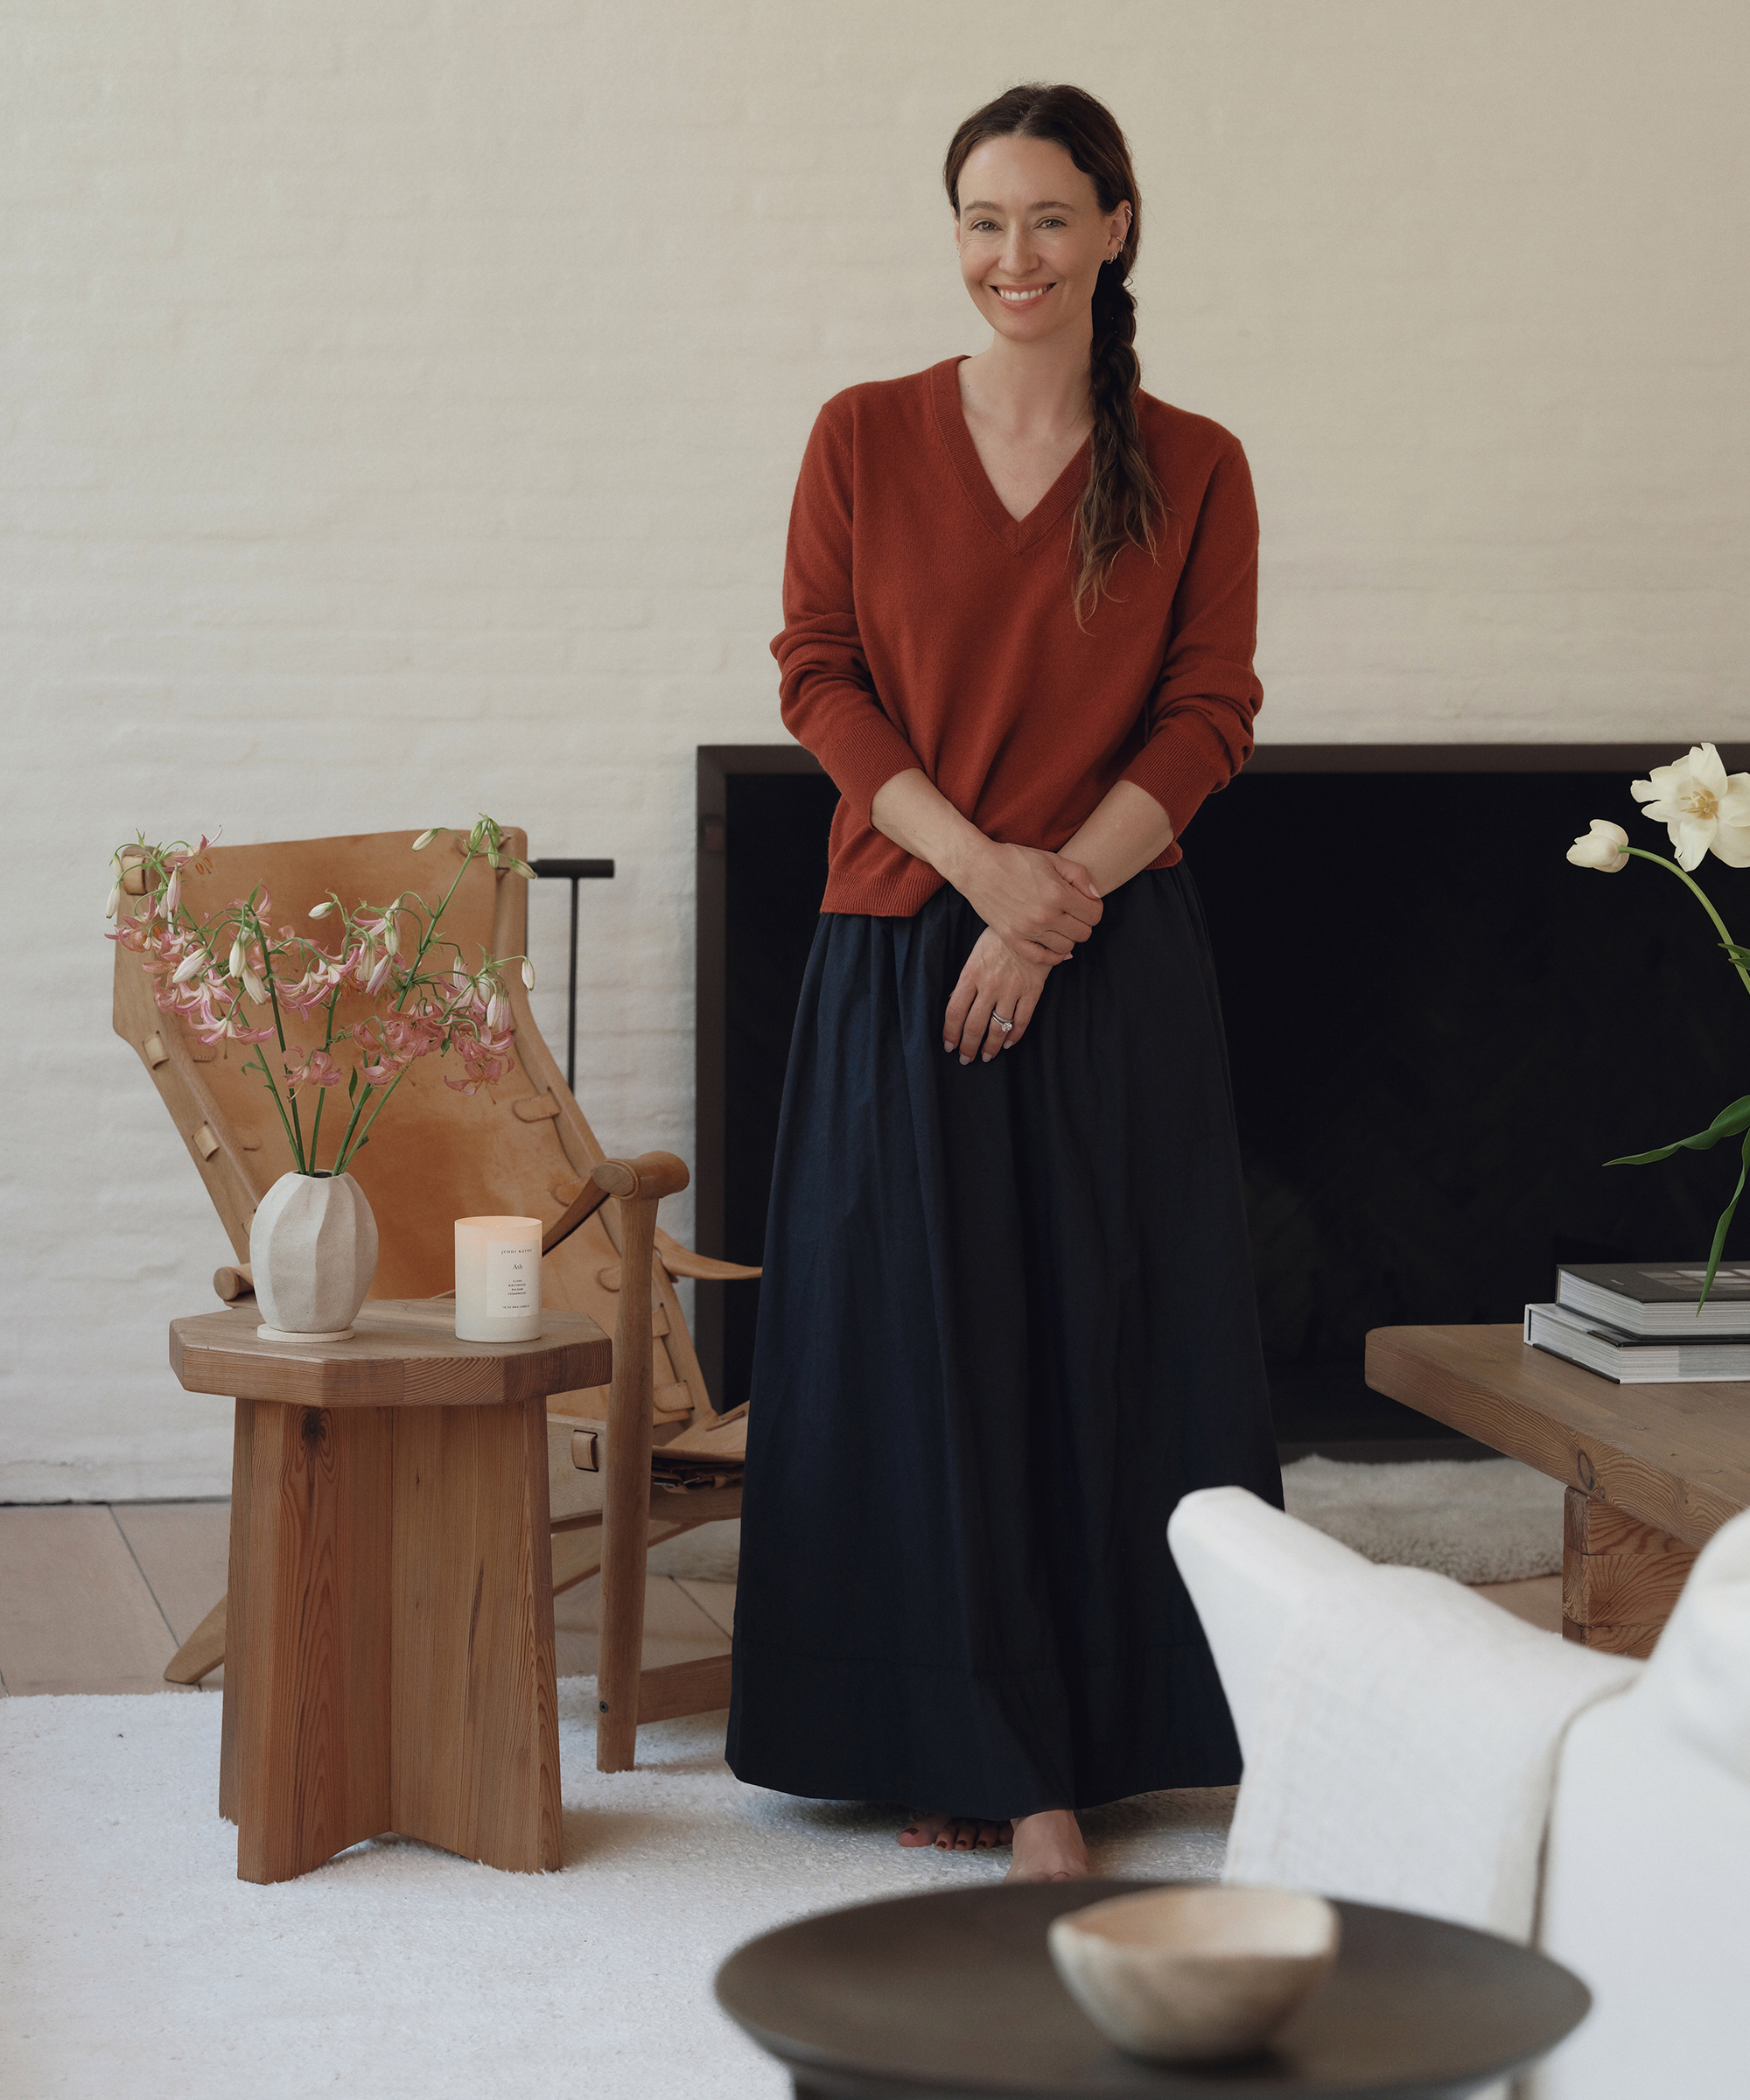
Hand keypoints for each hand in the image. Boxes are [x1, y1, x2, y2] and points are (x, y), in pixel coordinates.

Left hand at [944, 929, 1050, 1063]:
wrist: (1029, 923)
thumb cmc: (998, 938)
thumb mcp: (975, 955)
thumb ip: (966, 982)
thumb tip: (954, 1007)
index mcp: (971, 974)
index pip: (954, 1012)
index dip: (950, 1033)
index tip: (948, 1045)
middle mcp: (990, 985)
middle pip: (974, 1025)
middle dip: (968, 1047)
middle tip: (965, 1058)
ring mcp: (1012, 989)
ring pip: (999, 1028)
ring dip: (990, 1047)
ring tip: (986, 1057)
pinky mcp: (1032, 991)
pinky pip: (1022, 1021)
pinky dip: (1014, 1036)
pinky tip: (1008, 1044)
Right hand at [950, 840, 1101, 965]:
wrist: (979, 867)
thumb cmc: (1015, 860)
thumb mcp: (1052, 859)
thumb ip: (1080, 876)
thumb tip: (1095, 897)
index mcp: (1058, 893)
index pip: (1094, 914)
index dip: (1094, 908)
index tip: (1086, 903)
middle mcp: (1045, 915)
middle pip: (1083, 933)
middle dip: (1083, 923)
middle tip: (1073, 913)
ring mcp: (1028, 930)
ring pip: (1066, 948)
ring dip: (1068, 937)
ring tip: (1061, 925)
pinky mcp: (1012, 939)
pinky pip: (1042, 959)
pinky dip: (1053, 955)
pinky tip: (1053, 943)